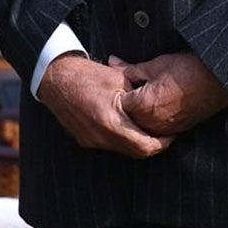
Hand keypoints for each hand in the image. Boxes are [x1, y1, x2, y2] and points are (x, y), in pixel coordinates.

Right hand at [37, 54, 170, 158]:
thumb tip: (158, 105)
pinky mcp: (85, 140)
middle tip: (164, 134)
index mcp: (112, 122)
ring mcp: (91, 141)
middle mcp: (101, 137)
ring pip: (123, 150)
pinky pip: (110, 145)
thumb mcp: (119, 80)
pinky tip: (127, 126)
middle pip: (136, 153)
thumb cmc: (88, 75)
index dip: (162, 143)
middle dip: (152, 145)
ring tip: (148, 128)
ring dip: (137, 142)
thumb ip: (139, 97)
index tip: (172, 134)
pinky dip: (123, 139)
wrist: (56, 78)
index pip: (145, 146)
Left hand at [113, 52, 227, 136]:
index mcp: (142, 106)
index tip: (120, 82)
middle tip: (129, 89)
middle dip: (125, 105)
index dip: (117, 91)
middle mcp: (150, 123)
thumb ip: (130, 69)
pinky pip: (155, 131)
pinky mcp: (176, 131)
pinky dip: (151, 121)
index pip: (117, 103)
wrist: (219, 79)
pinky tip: (156, 107)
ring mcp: (164, 130)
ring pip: (140, 128)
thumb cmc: (187, 68)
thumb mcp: (155, 65)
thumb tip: (112, 62)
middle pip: (126, 119)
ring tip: (143, 98)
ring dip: (137, 116)